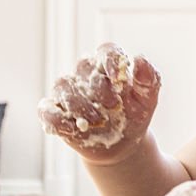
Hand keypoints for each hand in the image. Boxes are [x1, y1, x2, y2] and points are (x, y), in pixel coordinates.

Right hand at [37, 43, 160, 164]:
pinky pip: (47, 110)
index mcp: (109, 66)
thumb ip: (149, 79)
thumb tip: (139, 58)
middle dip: (98, 87)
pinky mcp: (54, 112)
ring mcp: (68, 93)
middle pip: (83, 66)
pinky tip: (74, 129)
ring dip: (80, 104)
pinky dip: (57, 119)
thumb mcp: (147, 100)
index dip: (110, 61)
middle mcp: (85, 75)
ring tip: (98, 121)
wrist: (121, 144)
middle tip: (113, 106)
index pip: (107, 51)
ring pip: (63, 86)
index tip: (119, 79)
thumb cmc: (134, 116)